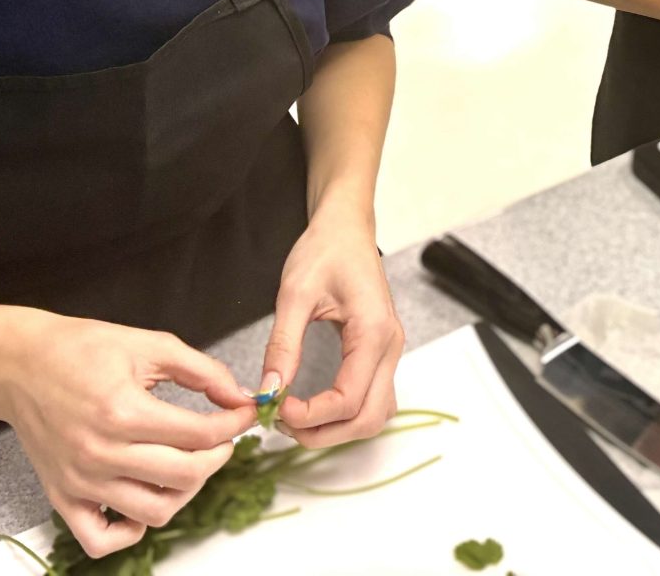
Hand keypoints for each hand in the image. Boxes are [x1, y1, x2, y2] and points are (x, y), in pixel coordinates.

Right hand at [0, 310, 256, 560]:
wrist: (20, 366)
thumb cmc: (80, 350)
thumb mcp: (149, 344)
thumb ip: (202, 370)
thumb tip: (238, 396)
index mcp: (123, 412)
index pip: (199, 435)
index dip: (234, 424)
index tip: (244, 414)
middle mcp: (101, 454)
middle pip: (184, 477)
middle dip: (217, 457)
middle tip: (222, 439)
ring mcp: (80, 482)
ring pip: (153, 512)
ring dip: (183, 492)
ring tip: (187, 464)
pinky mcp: (62, 498)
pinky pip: (100, 540)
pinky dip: (129, 531)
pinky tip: (145, 499)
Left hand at [258, 203, 406, 449]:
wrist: (346, 227)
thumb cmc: (324, 251)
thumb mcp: (294, 294)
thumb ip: (283, 345)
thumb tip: (269, 392)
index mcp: (374, 332)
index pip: (349, 399)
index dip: (311, 416)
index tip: (275, 409)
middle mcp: (390, 347)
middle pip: (369, 418)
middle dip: (325, 432)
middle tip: (281, 422)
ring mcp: (390, 351)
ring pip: (376, 414)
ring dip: (338, 428)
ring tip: (296, 419)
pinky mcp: (381, 352)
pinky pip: (374, 399)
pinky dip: (347, 414)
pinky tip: (315, 407)